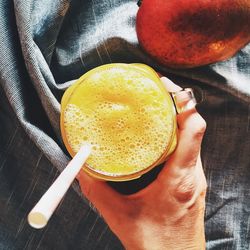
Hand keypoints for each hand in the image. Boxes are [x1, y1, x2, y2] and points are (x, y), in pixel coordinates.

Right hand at [77, 77, 206, 249]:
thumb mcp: (119, 215)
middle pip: (193, 127)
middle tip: (155, 92)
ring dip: (176, 119)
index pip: (193, 129)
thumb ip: (97, 190)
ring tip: (155, 109)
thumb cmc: (154, 243)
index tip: (166, 87)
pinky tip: (158, 136)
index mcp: (179, 178)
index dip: (184, 104)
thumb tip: (81, 166)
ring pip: (191, 138)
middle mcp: (192, 173)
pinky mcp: (192, 181)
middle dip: (177, 105)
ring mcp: (195, 176)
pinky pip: (188, 149)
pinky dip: (176, 135)